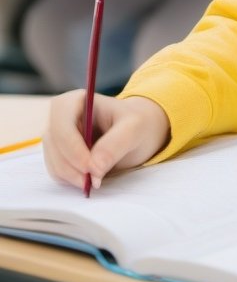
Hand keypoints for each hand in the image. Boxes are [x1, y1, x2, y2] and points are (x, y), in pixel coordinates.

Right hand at [43, 92, 170, 190]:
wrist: (136, 132)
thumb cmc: (136, 123)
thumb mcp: (135, 128)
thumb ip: (115, 144)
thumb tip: (94, 168)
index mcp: (76, 101)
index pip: (61, 126)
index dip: (73, 149)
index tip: (91, 168)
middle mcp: (60, 118)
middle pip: (54, 146)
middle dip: (73, 167)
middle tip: (95, 180)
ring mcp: (56, 137)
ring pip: (54, 162)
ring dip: (73, 176)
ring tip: (98, 179)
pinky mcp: (58, 155)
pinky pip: (57, 172)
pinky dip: (71, 180)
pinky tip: (92, 177)